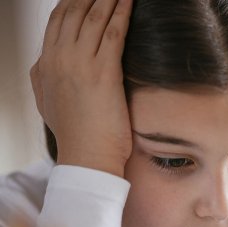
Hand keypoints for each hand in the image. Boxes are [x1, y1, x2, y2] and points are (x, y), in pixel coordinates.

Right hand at [30, 0, 133, 176]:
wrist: (86, 157)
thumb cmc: (75, 134)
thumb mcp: (47, 102)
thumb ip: (44, 77)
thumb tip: (43, 62)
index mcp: (45, 64)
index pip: (58, 21)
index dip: (73, 2)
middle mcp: (59, 59)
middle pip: (74, 12)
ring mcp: (80, 64)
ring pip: (94, 17)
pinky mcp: (103, 73)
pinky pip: (113, 32)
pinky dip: (122, 12)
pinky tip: (130, 1)